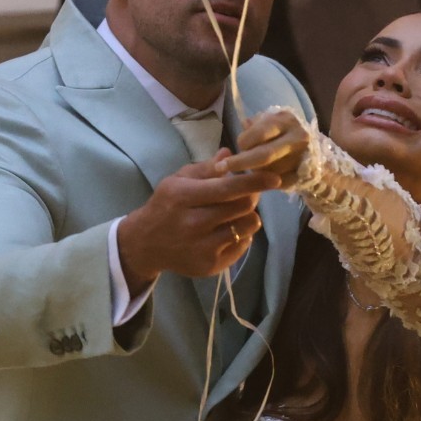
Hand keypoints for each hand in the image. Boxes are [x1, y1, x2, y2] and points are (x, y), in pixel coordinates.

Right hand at [117, 153, 277, 290]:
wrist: (145, 244)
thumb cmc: (166, 206)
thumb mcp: (178, 180)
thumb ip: (206, 168)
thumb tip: (230, 154)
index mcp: (183, 197)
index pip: (227, 188)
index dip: (254, 181)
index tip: (274, 177)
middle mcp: (194, 224)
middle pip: (243, 206)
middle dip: (252, 196)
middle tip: (247, 193)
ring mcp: (203, 248)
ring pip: (248, 226)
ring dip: (248, 215)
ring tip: (234, 213)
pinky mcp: (212, 265)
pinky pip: (244, 244)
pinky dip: (242, 234)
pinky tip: (226, 230)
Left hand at [219, 107, 308, 182]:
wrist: (314, 153)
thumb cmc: (284, 135)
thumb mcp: (271, 123)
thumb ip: (256, 125)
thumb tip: (243, 124)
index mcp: (286, 121)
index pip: (258, 133)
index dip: (243, 142)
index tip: (237, 146)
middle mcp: (298, 138)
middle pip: (264, 155)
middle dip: (240, 163)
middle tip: (221, 168)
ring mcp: (303, 158)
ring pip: (270, 171)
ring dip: (255, 172)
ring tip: (253, 168)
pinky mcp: (304, 176)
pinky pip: (277, 182)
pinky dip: (265, 182)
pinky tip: (262, 178)